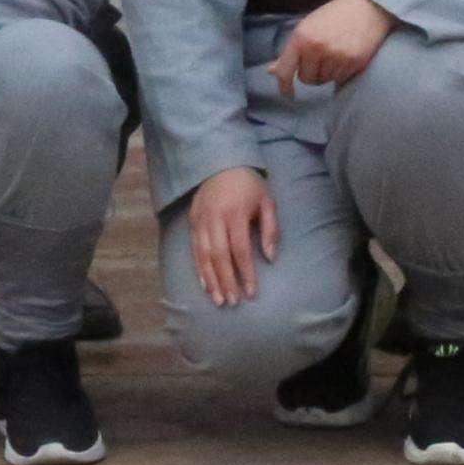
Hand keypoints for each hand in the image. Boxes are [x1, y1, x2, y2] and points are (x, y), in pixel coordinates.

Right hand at [182, 164, 278, 308]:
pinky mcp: (192, 221)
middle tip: (233, 302)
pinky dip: (199, 269)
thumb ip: (271, 230)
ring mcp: (201, 220)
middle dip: (226, 281)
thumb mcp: (267, 202)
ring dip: (211, 280)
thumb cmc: (248, 185)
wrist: (220, 162)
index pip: (240, 249)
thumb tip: (271, 258)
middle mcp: (215, 218)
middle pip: (219, 256)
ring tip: (219, 300)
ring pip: (204, 256)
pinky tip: (205, 285)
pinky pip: (194, 250)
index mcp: (236, 213)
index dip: (246, 273)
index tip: (251, 292)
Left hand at [268, 0, 397, 92]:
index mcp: (301, 37)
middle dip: (311, 72)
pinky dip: (341, 71)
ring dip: (327, 72)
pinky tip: (345, 55)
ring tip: (334, 53)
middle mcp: (317, 48)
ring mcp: (337, 57)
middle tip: (320, 58)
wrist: (365, 8)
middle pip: (307, 79)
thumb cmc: (332, 17)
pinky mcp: (354, 63)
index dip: (284, 85)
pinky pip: (341, 78)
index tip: (287, 93)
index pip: (286, 70)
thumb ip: (290, 51)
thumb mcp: (306, 28)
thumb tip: (272, 71)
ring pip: (325, 80)